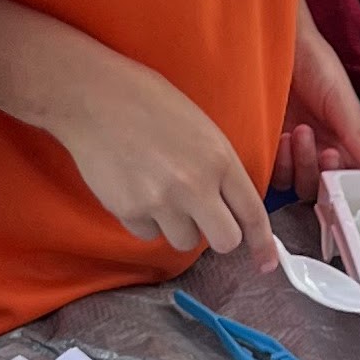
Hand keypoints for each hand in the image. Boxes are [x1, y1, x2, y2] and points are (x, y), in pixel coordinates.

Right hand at [50, 53, 275, 264]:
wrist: (93, 96)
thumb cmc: (148, 102)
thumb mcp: (201, 127)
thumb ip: (220, 167)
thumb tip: (230, 205)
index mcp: (219, 158)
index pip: (252, 213)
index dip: (262, 243)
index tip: (266, 262)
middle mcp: (194, 185)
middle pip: (224, 241)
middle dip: (218, 235)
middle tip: (203, 218)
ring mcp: (160, 201)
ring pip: (184, 241)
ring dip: (178, 226)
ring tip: (161, 191)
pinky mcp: (129, 210)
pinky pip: (148, 235)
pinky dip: (146, 221)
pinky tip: (136, 188)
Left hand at [277, 7, 359, 202]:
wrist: (277, 42)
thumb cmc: (312, 60)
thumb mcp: (341, 96)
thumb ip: (358, 133)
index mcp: (341, 139)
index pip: (347, 175)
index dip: (342, 176)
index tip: (336, 157)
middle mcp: (317, 148)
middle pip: (318, 185)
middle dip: (316, 169)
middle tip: (317, 142)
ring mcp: (290, 149)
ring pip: (294, 183)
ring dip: (296, 165)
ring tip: (296, 133)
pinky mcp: (266, 146)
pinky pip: (269, 172)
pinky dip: (275, 163)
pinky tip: (279, 138)